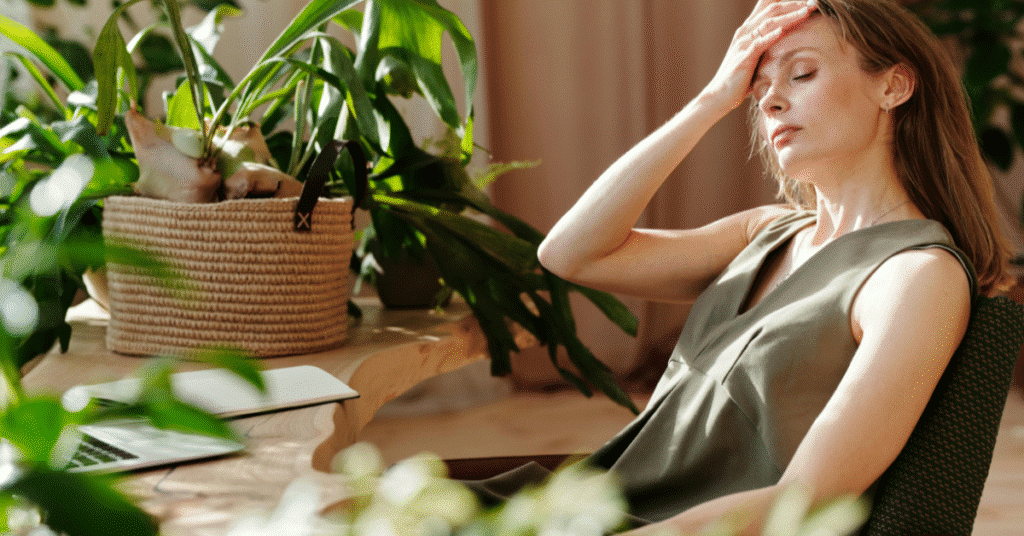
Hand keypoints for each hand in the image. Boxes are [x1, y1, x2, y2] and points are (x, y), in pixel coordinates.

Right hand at [702, 0, 816, 112]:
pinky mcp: (743, 59)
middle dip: (794, 4)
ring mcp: (743, 44)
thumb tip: (788, 38)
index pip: (768, 6)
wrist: (720, 95)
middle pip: (772, 10)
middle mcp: (745, 32)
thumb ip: (768, 43)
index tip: (807, 0)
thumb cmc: (741, 78)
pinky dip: (771, 36)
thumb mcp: (756, 56)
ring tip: (806, 11)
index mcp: (749, 29)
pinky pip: (758, 44)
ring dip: (788, 16)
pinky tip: (783, 30)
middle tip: (813, 2)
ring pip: (768, 23)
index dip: (787, 0)